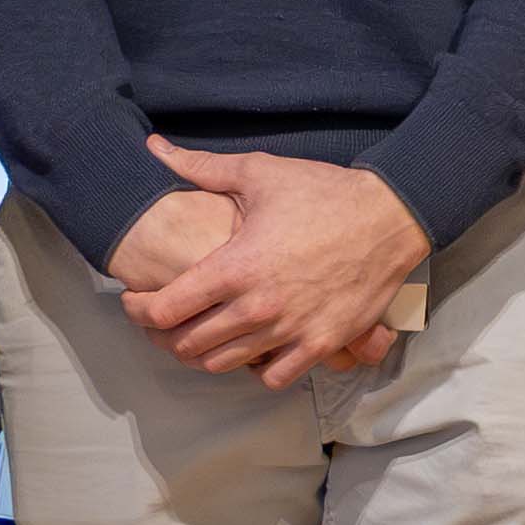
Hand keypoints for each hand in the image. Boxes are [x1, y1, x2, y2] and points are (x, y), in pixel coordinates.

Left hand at [119, 136, 422, 386]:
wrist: (390, 216)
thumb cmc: (324, 192)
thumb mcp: (260, 173)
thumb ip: (201, 167)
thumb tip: (154, 147)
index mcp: (235, 266)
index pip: (166, 308)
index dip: (138, 310)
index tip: (134, 301)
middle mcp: (257, 306)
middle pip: (188, 343)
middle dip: (163, 336)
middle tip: (160, 322)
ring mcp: (290, 330)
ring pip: (224, 364)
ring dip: (203, 354)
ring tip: (199, 337)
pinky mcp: (321, 344)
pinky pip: (273, 376)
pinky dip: (255, 367)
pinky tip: (252, 348)